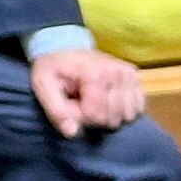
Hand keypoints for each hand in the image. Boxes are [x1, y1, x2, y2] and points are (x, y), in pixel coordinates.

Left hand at [29, 47, 144, 137]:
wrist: (65, 47)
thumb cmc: (53, 68)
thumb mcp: (43, 86)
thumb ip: (56, 111)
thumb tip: (72, 133)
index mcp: (96, 74)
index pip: (96, 116)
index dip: (79, 116)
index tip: (70, 104)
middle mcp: (118, 73)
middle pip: (112, 119)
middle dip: (94, 117)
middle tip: (80, 102)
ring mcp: (130, 75)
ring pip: (126, 117)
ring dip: (109, 115)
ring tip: (94, 100)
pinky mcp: (136, 79)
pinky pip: (137, 110)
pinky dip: (122, 111)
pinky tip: (108, 101)